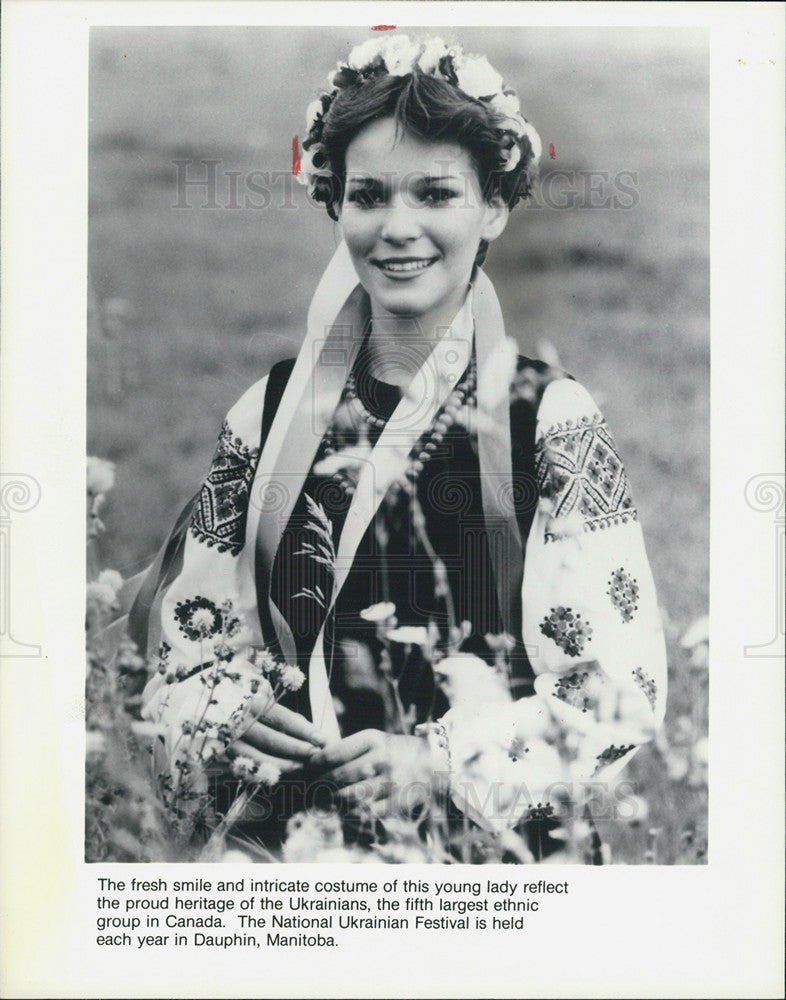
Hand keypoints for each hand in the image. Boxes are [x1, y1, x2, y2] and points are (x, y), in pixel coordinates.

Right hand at [230, 697, 327, 777]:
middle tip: (316, 755)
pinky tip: (281, 775)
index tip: (322, 739)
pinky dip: (265, 774)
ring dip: (283, 764)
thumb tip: (313, 734)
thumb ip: (286, 716)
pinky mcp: (224, 757)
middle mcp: (238, 721)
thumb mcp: (267, 702)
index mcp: (251, 703)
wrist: (215, 711)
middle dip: (296, 748)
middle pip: (271, 738)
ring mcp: (229, 741)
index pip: (281, 718)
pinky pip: (246, 770)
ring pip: (258, 757)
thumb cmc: (250, 707)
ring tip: (302, 766)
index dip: (303, 729)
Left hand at [308, 729, 447, 812]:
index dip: (315, 764)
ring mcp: (391, 781)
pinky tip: (350, 809)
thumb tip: (314, 758)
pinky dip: (356, 813)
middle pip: (339, 776)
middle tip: (313, 789)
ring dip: (336, 801)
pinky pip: (369, 812)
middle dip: (321, 785)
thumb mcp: (375, 740)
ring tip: (329, 800)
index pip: (334, 753)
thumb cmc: (396, 751)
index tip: (308, 769)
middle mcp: (381, 758)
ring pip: (351, 796)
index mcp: (373, 739)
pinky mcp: (401, 801)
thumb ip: (348, 748)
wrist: (436, 761)